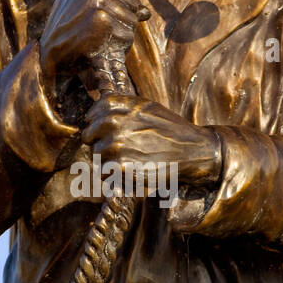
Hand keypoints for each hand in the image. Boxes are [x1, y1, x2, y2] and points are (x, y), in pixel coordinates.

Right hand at [39, 0, 150, 81]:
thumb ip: (113, 4)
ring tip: (98, 41)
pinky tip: (99, 48)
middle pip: (131, 5)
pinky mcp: (101, 19)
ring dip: (120, 36)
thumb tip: (146, 12)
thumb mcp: (84, 11)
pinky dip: (118, 47)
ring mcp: (96, 0)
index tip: (108, 23)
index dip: (124, 9)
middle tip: (99, 35)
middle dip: (122, 23)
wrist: (49, 57)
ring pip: (131, 21)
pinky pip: (127, 35)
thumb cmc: (67, 35)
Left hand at [82, 94, 222, 188]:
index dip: (97, 125)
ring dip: (108, 161)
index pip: (92, 114)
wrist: (192, 150)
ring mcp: (115, 145)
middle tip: (121, 151)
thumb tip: (95, 112)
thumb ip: (121, 107)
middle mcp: (113, 123)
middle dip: (100, 144)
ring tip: (130, 161)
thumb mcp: (146, 106)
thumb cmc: (171, 129)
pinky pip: (104, 174)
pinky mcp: (119, 167)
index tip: (106, 132)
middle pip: (89, 137)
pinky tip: (132, 172)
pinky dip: (115, 176)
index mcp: (118, 106)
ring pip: (96, 157)